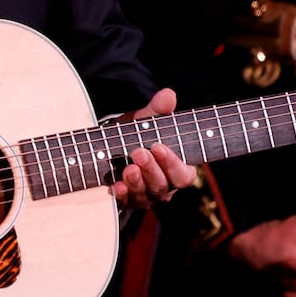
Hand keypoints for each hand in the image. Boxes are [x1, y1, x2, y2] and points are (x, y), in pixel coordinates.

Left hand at [109, 88, 195, 210]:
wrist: (111, 145)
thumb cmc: (138, 133)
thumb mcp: (147, 120)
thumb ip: (158, 110)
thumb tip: (168, 94)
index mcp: (176, 169)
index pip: (184, 175)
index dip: (174, 163)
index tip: (159, 147)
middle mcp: (163, 186)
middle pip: (164, 186)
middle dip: (152, 169)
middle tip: (139, 152)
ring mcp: (144, 196)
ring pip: (145, 195)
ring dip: (137, 182)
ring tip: (128, 168)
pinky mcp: (125, 200)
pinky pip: (125, 202)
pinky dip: (121, 194)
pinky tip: (116, 185)